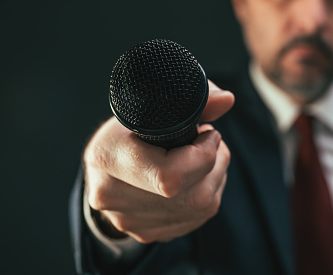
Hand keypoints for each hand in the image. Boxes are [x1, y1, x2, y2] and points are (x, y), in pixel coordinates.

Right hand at [84, 80, 233, 242]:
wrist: (106, 161)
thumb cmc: (132, 125)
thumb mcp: (153, 104)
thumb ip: (195, 99)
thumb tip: (226, 100)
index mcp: (107, 157)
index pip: (170, 175)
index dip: (203, 155)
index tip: (208, 133)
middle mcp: (112, 195)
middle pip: (193, 196)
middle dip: (216, 165)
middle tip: (212, 144)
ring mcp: (129, 220)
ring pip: (201, 208)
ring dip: (215, 178)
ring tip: (205, 157)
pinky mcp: (146, 232)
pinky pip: (196, 219)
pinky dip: (206, 196)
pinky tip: (197, 178)